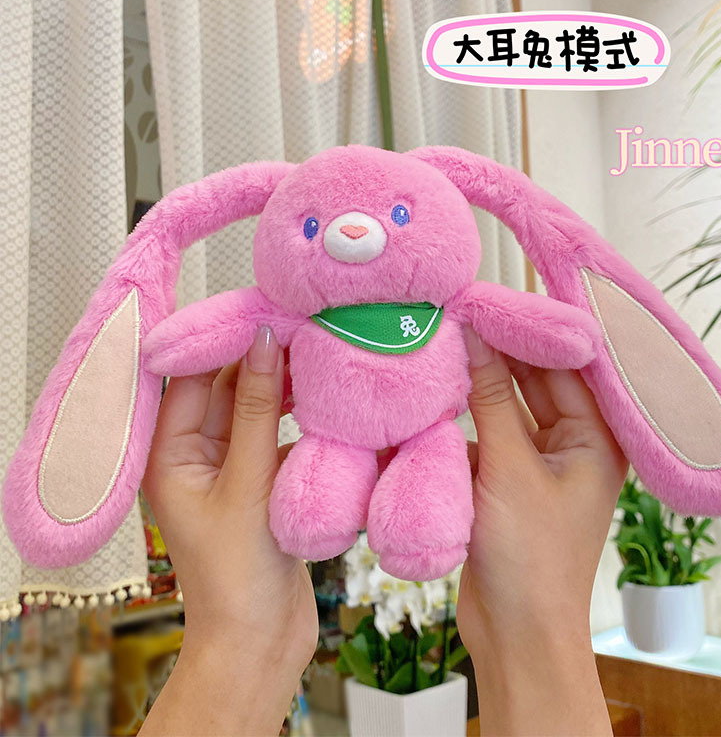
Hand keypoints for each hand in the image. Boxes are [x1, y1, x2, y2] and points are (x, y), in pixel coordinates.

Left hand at [140, 327, 315, 736]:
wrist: (262, 640)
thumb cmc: (238, 577)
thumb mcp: (248, 483)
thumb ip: (259, 410)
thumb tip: (263, 342)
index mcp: (169, 456)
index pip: (190, 378)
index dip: (222, 341)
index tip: (258, 309)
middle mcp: (194, 457)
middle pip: (224, 389)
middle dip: (258, 359)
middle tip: (297, 324)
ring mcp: (228, 469)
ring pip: (255, 410)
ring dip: (282, 386)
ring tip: (315, 353)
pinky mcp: (259, 482)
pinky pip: (276, 435)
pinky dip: (297, 418)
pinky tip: (323, 398)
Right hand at [458, 327, 626, 736]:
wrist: (515, 635)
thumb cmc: (532, 560)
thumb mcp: (510, 468)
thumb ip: (489, 399)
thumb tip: (472, 334)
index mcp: (597, 438)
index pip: (563, 365)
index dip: (528, 331)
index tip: (490, 298)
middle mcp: (573, 445)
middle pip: (534, 381)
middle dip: (498, 352)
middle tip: (460, 313)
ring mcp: (538, 463)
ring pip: (505, 406)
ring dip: (476, 384)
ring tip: (444, 343)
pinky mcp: (506, 480)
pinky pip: (485, 434)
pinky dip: (462, 419)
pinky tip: (435, 396)